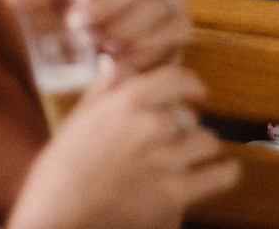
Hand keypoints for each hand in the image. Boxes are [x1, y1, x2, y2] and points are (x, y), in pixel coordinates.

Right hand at [10, 63, 237, 228]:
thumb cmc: (58, 173)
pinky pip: (219, 176)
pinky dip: (223, 173)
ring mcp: (165, 160)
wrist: (55, 217)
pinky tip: (222, 170)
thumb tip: (116, 65)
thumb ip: (103, 90)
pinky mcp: (174, 194)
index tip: (197, 91)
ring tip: (196, 155)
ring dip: (201, 149)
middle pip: (191, 116)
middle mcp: (151, 125)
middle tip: (176, 138)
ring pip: (207, 142)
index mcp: (127, 101)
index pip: (178, 78)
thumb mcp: (77, 121)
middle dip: (185, 127)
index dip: (193, 84)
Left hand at [69, 0, 189, 74]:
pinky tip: (120, 56)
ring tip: (96, 42)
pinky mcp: (182, 29)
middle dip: (107, 3)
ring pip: (154, 8)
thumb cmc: (98, 8)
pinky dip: (143, 46)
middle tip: (77, 24)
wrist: (130, 39)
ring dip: (122, 26)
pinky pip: (168, 35)